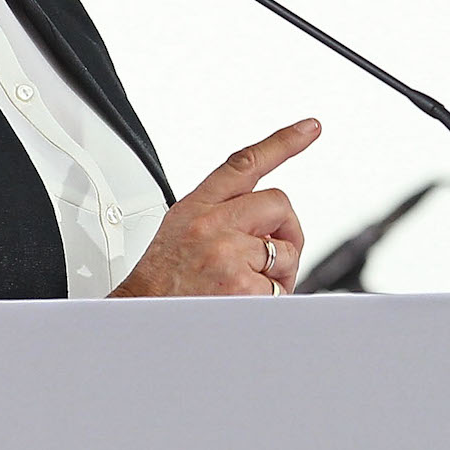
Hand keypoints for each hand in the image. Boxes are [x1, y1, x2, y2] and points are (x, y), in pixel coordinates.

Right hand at [109, 119, 317, 296]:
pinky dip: (272, 300)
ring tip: (249, 287)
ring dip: (279, 272)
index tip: (310, 128)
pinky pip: (280, 288)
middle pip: (279, 204)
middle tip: (271, 254)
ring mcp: (228, 255)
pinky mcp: (242, 287)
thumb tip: (264, 222)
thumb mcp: (179, 230)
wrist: (140, 320)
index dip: (283, 142)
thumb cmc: (160, 282)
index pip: (245, 163)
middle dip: (285, 230)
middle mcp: (212, 224)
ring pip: (286, 250)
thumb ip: (219, 216)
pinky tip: (245, 305)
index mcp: (197, 206)